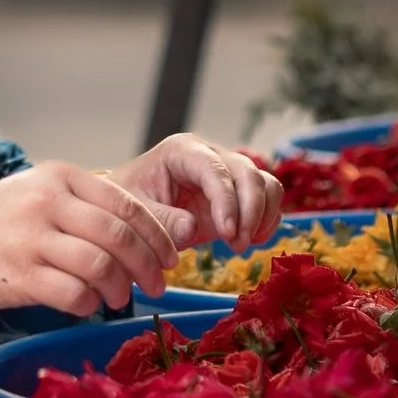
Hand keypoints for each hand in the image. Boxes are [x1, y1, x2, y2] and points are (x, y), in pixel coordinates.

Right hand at [0, 161, 184, 318]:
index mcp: (57, 176)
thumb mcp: (45, 199)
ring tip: (119, 298)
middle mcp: (44, 202)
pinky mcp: (18, 275)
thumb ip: (100, 208)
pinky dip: (89, 304)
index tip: (171, 258)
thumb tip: (175, 229)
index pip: (126, 204)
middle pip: (118, 235)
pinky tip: (87, 304)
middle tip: (157, 285)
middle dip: (148, 266)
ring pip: (99, 265)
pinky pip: (72, 294)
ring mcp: (29, 238)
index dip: (158, 235)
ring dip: (120, 288)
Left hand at [109, 134, 282, 251]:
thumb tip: (191, 226)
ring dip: (262, 217)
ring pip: (266, 184)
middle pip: (248, 174)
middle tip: (236, 246)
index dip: (227, 201)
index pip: (215, 170)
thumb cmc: (129, 204)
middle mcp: (210, 155)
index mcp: (181, 151)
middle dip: (249, 212)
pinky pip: (268, 200)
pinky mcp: (238, 193)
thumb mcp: (133, 213)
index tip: (226, 234)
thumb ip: (159, 220)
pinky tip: (249, 240)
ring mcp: (227, 172)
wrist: (131, 210)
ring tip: (240, 245)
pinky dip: (266, 221)